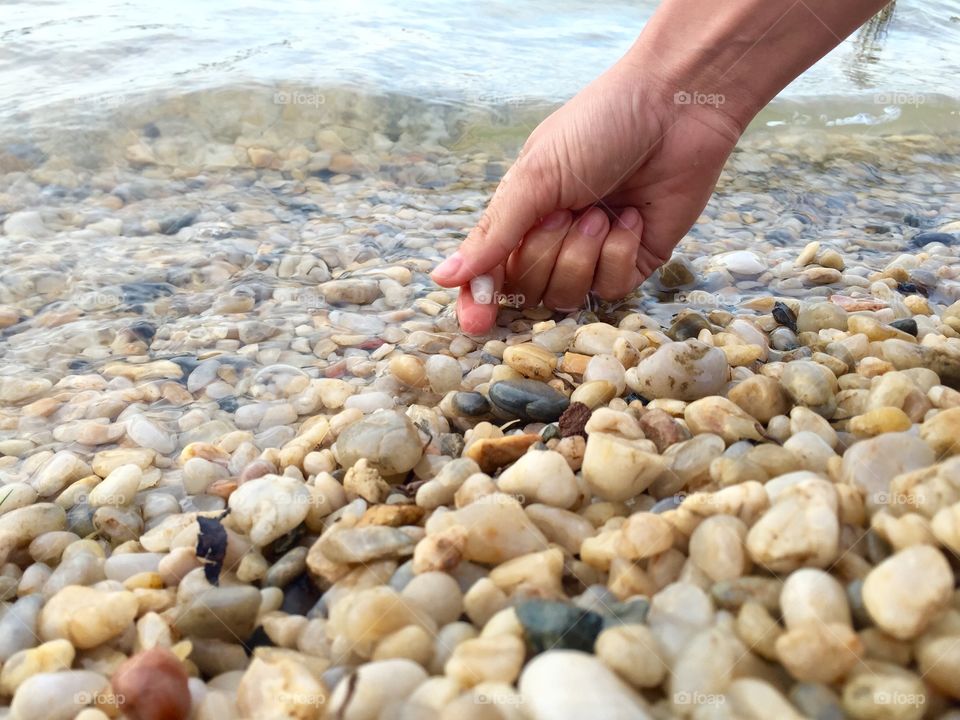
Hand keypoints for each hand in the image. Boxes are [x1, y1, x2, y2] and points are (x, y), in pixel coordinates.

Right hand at [430, 55, 742, 333]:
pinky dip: (618, 252)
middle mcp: (554, 239)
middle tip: (566, 211)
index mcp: (520, 215)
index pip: (488, 274)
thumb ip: (493, 234)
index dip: (478, 301)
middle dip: (544, 254)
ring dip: (582, 253)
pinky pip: (612, 287)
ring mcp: (594, 253)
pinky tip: (632, 218)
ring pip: (568, 295)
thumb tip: (442, 278)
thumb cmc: (598, 126)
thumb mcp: (535, 177)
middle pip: (527, 289)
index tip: (477, 322)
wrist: (676, 107)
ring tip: (601, 211)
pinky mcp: (635, 261)